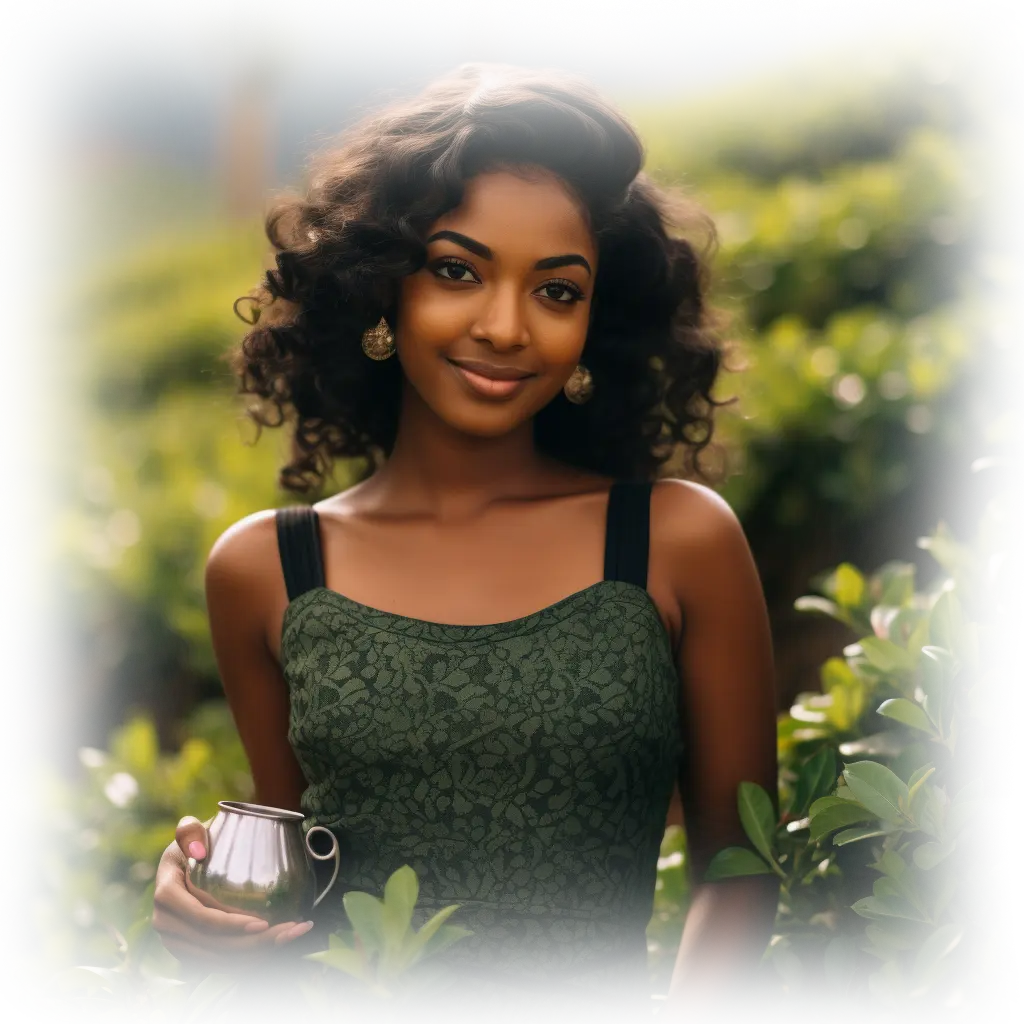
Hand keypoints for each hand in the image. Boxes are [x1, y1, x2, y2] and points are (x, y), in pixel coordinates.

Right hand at [152, 815, 313, 974]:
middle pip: (215, 944)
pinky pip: (218, 965)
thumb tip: (199, 852)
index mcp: (165, 895)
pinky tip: (273, 949)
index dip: (232, 925)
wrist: (185, 862)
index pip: (202, 918)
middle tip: (290, 930)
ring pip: (219, 959)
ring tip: (290, 937)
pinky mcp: (187, 952)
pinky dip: (246, 961)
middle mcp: (165, 924)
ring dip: (257, 954)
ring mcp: (175, 942)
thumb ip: (189, 831)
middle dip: (255, 943)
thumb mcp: (190, 829)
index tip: (264, 922)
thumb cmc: (196, 842)